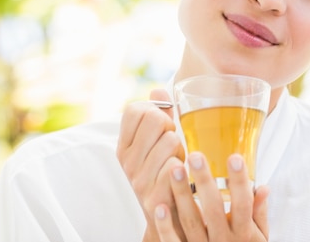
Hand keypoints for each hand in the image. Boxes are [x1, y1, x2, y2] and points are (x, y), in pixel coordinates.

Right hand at [116, 89, 185, 240]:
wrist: (168, 219)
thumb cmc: (166, 175)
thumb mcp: (156, 145)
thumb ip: (158, 116)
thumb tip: (158, 90)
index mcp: (124, 145)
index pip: (135, 109)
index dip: (155, 111)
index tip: (162, 126)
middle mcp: (126, 161)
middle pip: (155, 119)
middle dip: (172, 127)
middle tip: (174, 145)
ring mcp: (138, 179)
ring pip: (170, 139)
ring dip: (182, 149)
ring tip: (180, 162)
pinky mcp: (154, 196)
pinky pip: (176, 165)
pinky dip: (185, 168)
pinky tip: (183, 177)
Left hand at [154, 152, 268, 241]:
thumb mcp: (259, 239)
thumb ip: (259, 214)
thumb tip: (262, 187)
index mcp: (243, 235)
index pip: (244, 204)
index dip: (240, 181)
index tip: (235, 158)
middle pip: (214, 209)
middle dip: (205, 182)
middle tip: (196, 156)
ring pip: (191, 221)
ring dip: (182, 195)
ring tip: (175, 169)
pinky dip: (164, 226)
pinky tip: (159, 205)